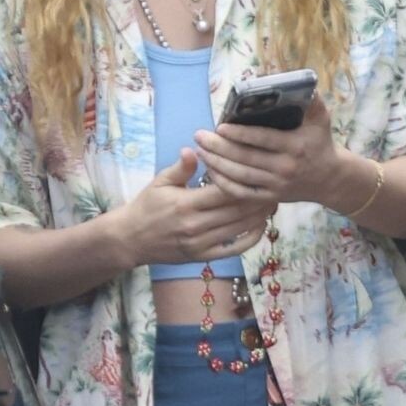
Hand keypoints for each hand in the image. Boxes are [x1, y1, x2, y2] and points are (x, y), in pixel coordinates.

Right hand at [116, 148, 275, 269]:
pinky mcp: (204, 256)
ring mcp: (201, 243)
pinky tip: (261, 225)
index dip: (243, 181)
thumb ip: (180, 167)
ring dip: (259, 215)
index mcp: (186, 203)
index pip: (223, 191)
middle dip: (258, 197)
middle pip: (236, 210)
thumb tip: (194, 149)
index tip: (258, 170)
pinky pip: (234, 249)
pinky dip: (251, 238)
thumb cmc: (147, 206)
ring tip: (273, 201)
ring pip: (239, 228)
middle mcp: (196, 225)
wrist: (131, 239)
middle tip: (274, 185)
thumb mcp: (160, 182)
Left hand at [194, 92, 346, 208]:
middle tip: (199, 136)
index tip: (219, 127)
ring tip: (200, 151)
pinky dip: (224, 183)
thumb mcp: (321, 119)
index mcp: (295, 146)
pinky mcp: (270, 197)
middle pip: (245, 158)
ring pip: (240, 176)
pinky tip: (211, 171)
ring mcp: (276, 185)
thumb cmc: (321, 143)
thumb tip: (298, 82)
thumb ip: (311, 100)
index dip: (239, 134)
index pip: (262, 139)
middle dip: (218, 147)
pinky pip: (242, 193)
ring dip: (216, 164)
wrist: (330, 179)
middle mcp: (285, 167)